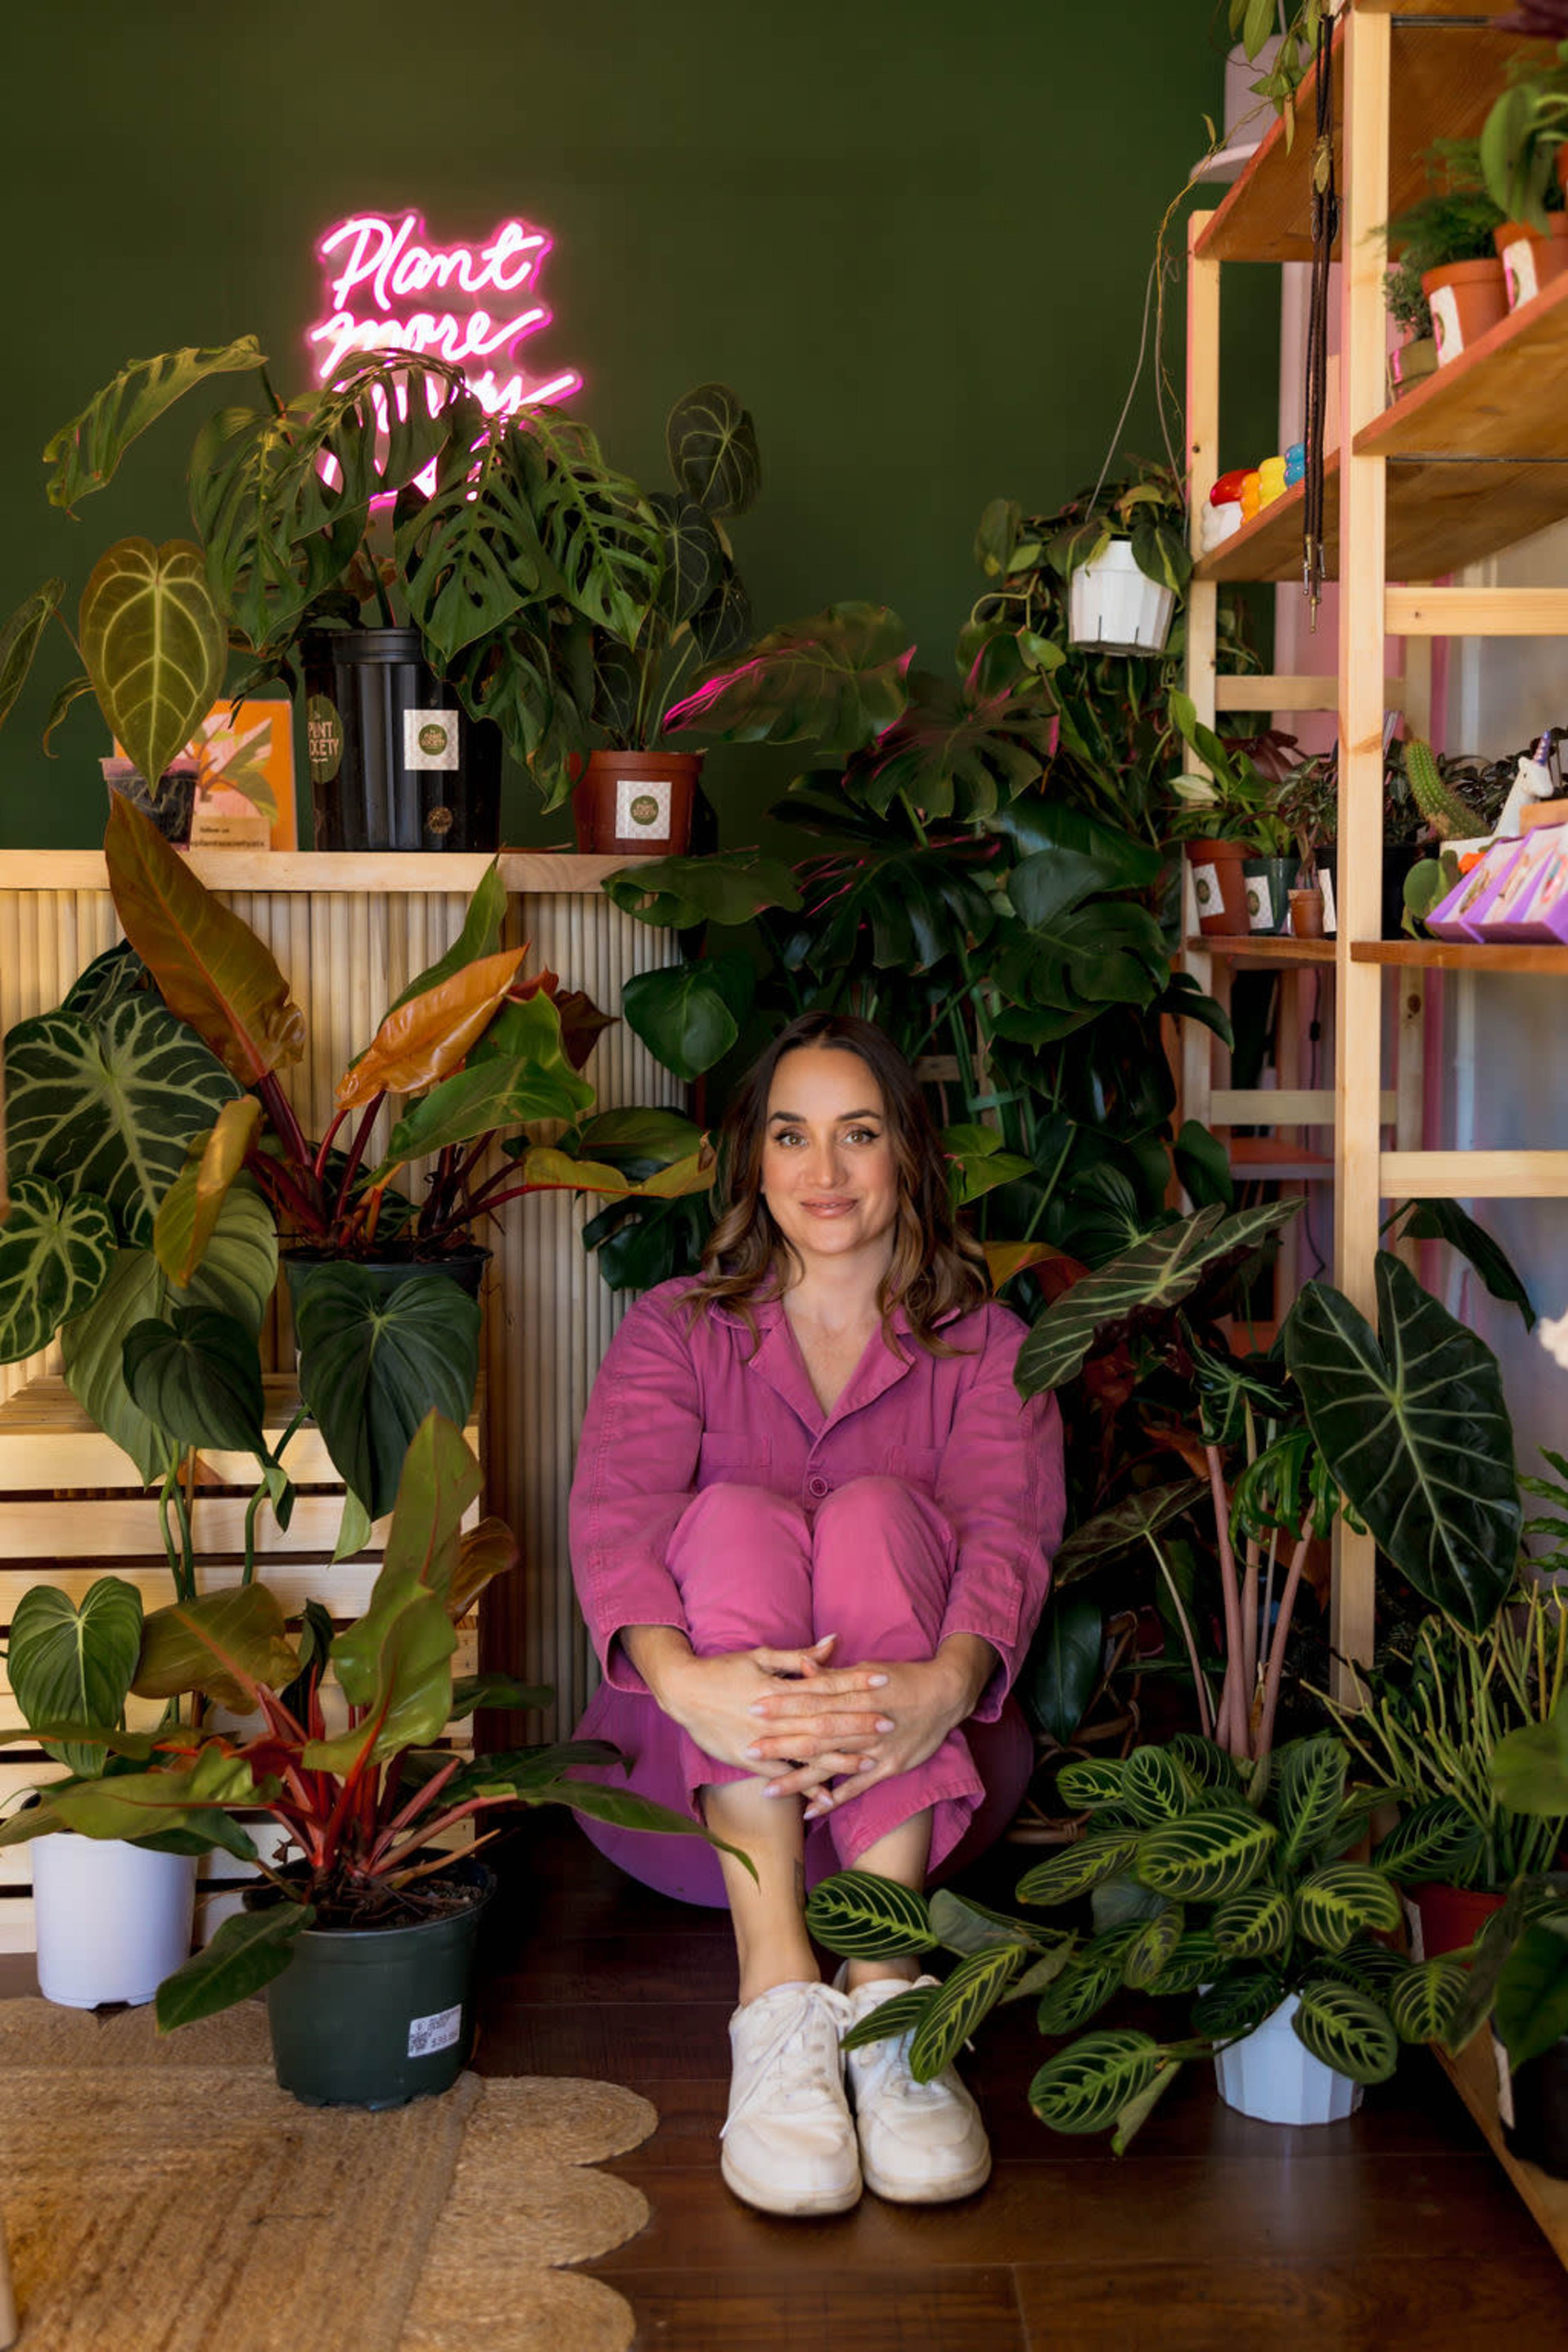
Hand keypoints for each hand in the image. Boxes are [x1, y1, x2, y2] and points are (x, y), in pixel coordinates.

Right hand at [656, 1635, 893, 1780]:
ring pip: (808, 1750)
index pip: (825, 1685)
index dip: (855, 1684)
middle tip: (889, 1722)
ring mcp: (763, 1740)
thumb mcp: (760, 1656)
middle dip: (857, 1722)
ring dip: (840, 1756)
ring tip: (871, 1760)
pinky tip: (828, 1797)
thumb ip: (799, 1654)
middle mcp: (775, 1715)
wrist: (682, 1692)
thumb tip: (834, 1642)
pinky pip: (783, 1775)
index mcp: (779, 1686)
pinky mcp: (751, 1759)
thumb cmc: (723, 1670)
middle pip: (823, 1720)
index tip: (883, 1682)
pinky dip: (804, 1786)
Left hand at [745, 1637, 994, 1815]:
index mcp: (856, 1693)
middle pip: (817, 1733)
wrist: (947, 1695)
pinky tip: (812, 1811)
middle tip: (749, 1750)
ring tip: (770, 1790)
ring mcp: (876, 1748)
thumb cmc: (903, 1678)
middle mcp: (864, 1722)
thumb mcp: (868, 1669)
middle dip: (782, 1743)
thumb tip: (801, 1667)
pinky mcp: (889, 1767)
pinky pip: (858, 1787)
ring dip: (801, 1778)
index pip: (813, 1698)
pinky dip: (835, 1798)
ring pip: (833, 1764)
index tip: (754, 1708)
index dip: (783, 1704)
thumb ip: (834, 1675)